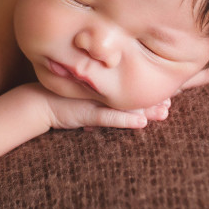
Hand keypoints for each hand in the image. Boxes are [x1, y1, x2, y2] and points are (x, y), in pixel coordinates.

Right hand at [31, 84, 171, 129]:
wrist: (37, 103)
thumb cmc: (63, 101)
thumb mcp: (87, 99)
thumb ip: (104, 101)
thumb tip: (128, 107)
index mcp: (103, 85)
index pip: (131, 85)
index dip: (150, 89)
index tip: (169, 92)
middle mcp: (102, 90)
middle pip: (133, 94)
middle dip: (154, 98)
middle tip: (172, 103)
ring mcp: (94, 101)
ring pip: (126, 105)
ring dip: (146, 110)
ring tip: (164, 112)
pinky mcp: (87, 113)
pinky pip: (109, 118)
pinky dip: (125, 120)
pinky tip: (141, 123)